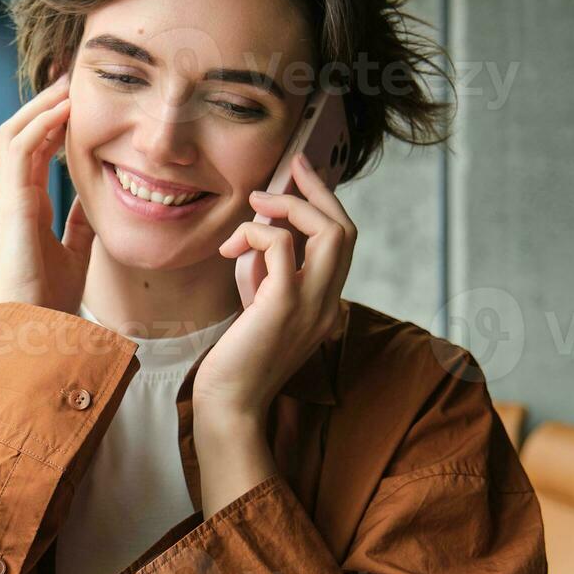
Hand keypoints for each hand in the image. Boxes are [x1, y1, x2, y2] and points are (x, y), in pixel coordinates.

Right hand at [0, 73, 95, 313]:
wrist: (33, 330)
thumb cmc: (50, 300)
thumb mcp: (75, 252)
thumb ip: (80, 224)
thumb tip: (92, 200)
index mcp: (28, 205)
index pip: (35, 150)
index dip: (53, 121)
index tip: (78, 97)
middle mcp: (14, 197)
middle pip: (21, 133)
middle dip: (44, 102)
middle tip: (71, 76)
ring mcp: (8, 199)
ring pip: (13, 134)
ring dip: (40, 105)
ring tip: (66, 84)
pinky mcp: (10, 205)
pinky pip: (17, 152)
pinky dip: (37, 126)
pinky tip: (62, 111)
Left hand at [197, 151, 354, 424]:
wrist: (229, 405)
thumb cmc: (236, 359)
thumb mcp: (259, 306)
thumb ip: (267, 271)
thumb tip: (257, 231)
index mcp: (326, 303)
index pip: (343, 242)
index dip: (326, 202)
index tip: (302, 174)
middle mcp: (328, 303)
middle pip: (345, 229)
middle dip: (317, 190)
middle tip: (289, 167)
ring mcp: (312, 305)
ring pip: (329, 231)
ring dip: (289, 207)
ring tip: (253, 207)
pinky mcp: (284, 306)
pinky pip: (280, 246)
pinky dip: (257, 232)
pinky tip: (230, 247)